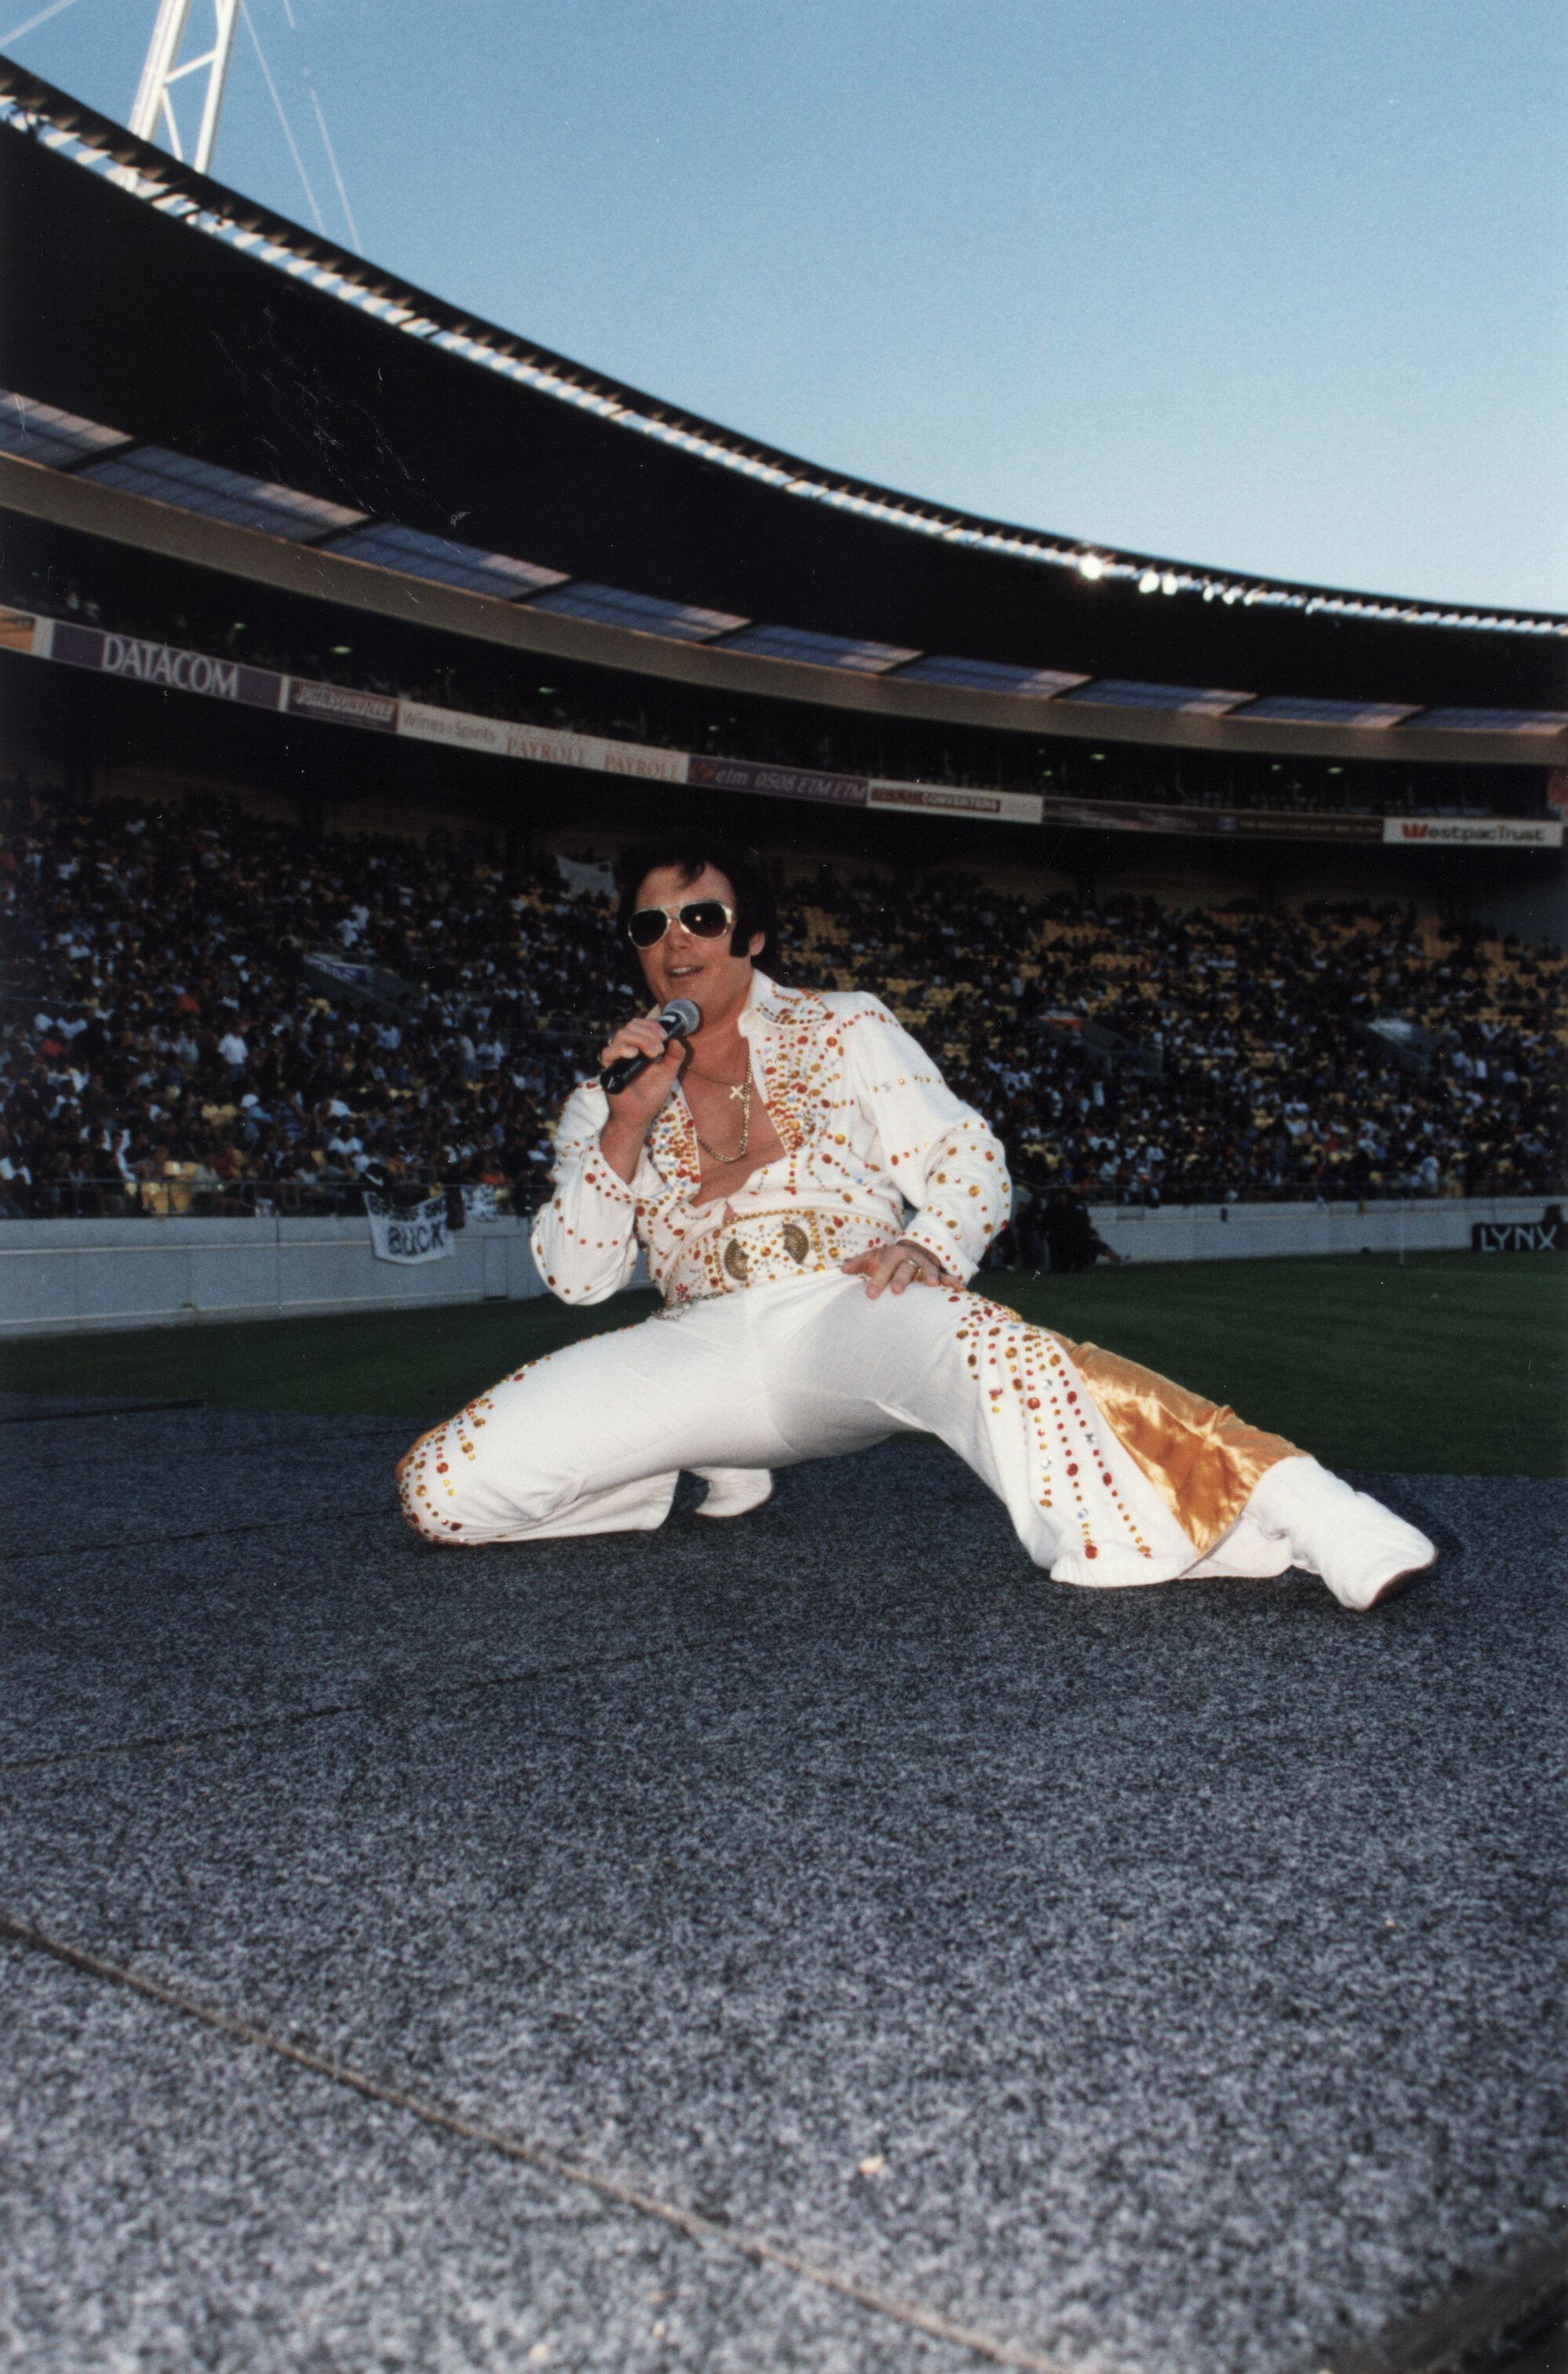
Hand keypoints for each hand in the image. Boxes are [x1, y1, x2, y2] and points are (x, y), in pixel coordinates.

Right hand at [597, 1014, 686, 1177]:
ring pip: (621, 1035)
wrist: (640, 1116)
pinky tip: (634, 1055)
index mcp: (637, 1048)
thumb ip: (675, 1056)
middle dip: (649, 1033)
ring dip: (641, 1040)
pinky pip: (607, 1052)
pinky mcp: (608, 1070)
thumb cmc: (651, 1095)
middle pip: (631, 1026)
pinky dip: (622, 1049)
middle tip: (660, 1049)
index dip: (652, 1025)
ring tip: (653, 1054)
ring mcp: (615, 1059)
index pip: (639, 1025)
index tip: (665, 1036)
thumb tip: (677, 1039)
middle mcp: (624, 1050)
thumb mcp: (668, 1072)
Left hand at [842, 1238, 948, 1298]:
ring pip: (928, 1269)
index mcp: (892, 1255)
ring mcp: (926, 1264)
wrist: (912, 1250)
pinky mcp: (939, 1272)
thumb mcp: (872, 1258)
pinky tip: (957, 1289)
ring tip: (933, 1285)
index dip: (876, 1280)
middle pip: (906, 1268)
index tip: (870, 1295)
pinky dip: (952, 1281)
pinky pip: (946, 1276)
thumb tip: (842, 1268)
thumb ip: (858, 1263)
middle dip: (902, 1278)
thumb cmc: (888, 1260)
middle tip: (897, 1291)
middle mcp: (910, 1258)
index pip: (883, 1267)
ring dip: (931, 1276)